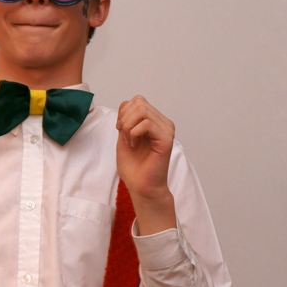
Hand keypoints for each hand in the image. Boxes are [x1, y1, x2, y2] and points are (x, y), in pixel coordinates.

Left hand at [116, 96, 176, 234]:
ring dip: (128, 126)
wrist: (141, 186)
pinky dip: (134, 133)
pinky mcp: (166, 139)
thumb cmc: (134, 166)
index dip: (123, 112)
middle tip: (124, 136)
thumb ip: (125, 120)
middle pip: (139, 102)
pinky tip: (135, 145)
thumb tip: (126, 104)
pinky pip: (146, 124)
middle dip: (124, 118)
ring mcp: (166, 130)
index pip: (137, 100)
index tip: (120, 130)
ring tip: (130, 141)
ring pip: (142, 110)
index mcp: (154, 121)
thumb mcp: (123, 137)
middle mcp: (163, 123)